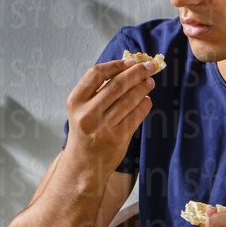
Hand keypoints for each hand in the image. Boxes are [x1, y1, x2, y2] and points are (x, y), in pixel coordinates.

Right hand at [63, 58, 154, 176]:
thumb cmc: (85, 132)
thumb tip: (125, 68)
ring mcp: (103, 127)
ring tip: (150, 82)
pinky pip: (136, 116)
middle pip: (117, 85)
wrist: (83, 164)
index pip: (96, 74)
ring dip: (143, 88)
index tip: (130, 62)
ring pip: (129, 100)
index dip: (116, 65)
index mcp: (76, 102)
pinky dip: (144, 105)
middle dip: (136, 73)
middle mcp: (87, 114)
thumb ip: (97, 91)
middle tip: (149, 67)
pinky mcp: (117, 138)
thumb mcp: (81, 109)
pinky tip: (147, 100)